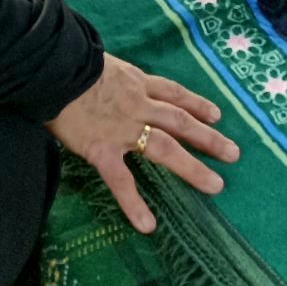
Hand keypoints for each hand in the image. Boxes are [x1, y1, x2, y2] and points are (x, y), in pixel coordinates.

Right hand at [48, 54, 238, 234]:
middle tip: (233, 154)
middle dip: (208, 137)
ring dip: (192, 167)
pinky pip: (121, 181)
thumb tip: (105, 83)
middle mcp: (138, 105)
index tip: (216, 116)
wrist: (53, 67)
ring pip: (165, 148)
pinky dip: (134, 204)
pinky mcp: (102, 149)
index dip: (197, 104)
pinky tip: (147, 225)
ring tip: (215, 185)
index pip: (174, 94)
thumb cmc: (69, 60)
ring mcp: (123, 129)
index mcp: (136, 82)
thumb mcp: (99, 62)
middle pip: (180, 121)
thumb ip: (109, 78)